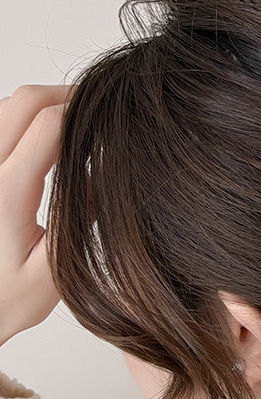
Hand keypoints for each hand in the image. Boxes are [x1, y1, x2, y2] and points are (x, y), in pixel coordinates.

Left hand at [0, 84, 74, 344]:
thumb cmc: (2, 302)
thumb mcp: (53, 276)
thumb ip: (77, 223)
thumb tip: (97, 180)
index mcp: (5, 196)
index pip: (47, 127)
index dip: (84, 115)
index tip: (112, 122)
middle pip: (21, 102)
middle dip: (64, 96)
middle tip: (97, 110)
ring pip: (4, 108)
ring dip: (40, 108)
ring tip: (75, 129)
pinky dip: (21, 123)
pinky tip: (44, 145)